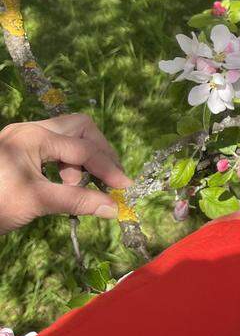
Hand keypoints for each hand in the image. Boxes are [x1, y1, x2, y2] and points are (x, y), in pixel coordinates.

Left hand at [0, 114, 131, 234]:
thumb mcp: (36, 202)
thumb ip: (77, 201)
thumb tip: (114, 209)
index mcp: (34, 136)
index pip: (83, 148)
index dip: (107, 168)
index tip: (125, 187)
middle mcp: (30, 130)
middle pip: (79, 127)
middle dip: (98, 151)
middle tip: (108, 176)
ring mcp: (23, 139)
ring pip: (67, 135)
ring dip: (81, 158)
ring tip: (77, 186)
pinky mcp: (18, 150)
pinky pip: (53, 148)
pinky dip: (66, 163)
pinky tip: (63, 184)